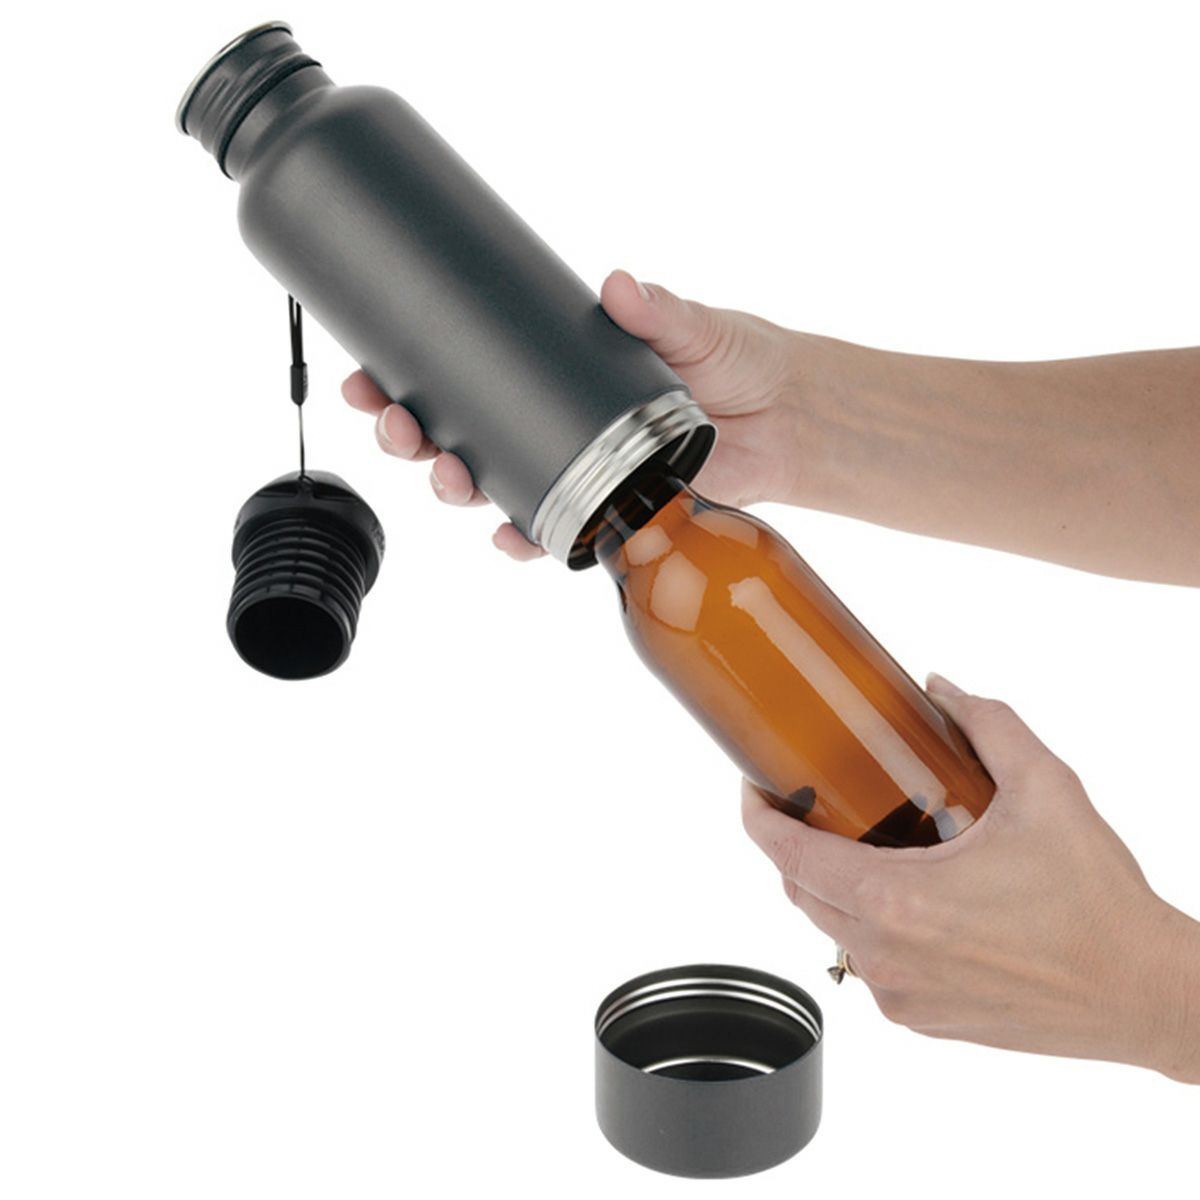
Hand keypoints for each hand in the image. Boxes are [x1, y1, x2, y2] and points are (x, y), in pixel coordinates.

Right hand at [341, 269, 806, 558]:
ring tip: (448, 478)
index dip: (404, 373)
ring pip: (489, 482)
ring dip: (455, 485)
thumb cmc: (738, 361)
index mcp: (551, 369)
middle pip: (456, 431)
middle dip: (410, 434)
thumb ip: (659, 309)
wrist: (787, 418)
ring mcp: (570, 467)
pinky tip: (506, 537)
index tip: (366, 371)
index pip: (462, 368)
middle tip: (396, 427)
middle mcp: (548, 420)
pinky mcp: (604, 510)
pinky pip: (549, 530)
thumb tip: (619, 285)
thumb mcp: (695, 327)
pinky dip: (523, 538)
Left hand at [741, 673, 1199, 1081]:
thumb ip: (987, 725)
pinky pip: (870, 966)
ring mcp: (901, 996)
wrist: (1143, 993)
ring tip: (872, 845)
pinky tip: (914, 899)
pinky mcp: (924, 1021)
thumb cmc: (1096, 902)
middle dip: (795, 846)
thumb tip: (944, 691)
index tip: (753, 788)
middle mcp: (885, 956)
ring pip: (833, 930)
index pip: (789, 856)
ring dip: (837, 886)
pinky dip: (872, 928)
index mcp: (898, 901)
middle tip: (816, 805)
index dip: (757, 817)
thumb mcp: (1045, 789)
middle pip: (801, 891)